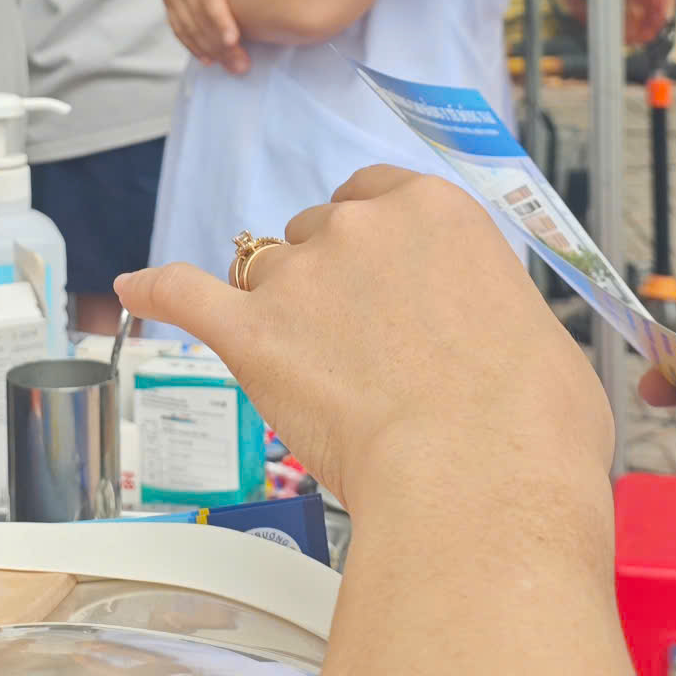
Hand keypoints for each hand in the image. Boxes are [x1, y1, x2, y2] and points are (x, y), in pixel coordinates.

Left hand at [116, 168, 611, 515]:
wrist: (481, 482)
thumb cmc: (529, 425)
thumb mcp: (539, 340)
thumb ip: (487, 314)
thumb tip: (483, 346)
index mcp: (436, 210)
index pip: (379, 193)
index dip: (377, 245)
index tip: (384, 282)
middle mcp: (361, 226)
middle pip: (320, 231)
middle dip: (330, 281)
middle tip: (362, 350)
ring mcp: (300, 277)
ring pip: (266, 271)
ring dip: (279, 309)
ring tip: (313, 374)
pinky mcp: (251, 333)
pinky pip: (186, 294)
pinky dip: (159, 290)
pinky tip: (137, 287)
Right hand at [156, 0, 273, 74]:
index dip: (219, 19)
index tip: (233, 39)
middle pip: (198, 17)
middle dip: (218, 44)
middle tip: (241, 64)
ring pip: (187, 26)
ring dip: (208, 49)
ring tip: (231, 66)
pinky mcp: (167, 1)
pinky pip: (177, 27)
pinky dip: (191, 45)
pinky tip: (208, 59)